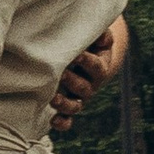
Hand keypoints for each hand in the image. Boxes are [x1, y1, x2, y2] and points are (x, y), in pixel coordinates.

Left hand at [46, 17, 126, 134]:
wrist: (86, 54)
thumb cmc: (88, 41)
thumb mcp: (95, 34)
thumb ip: (98, 31)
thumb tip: (98, 31)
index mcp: (99, 66)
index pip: (96, 66)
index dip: (87, 61)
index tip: (76, 54)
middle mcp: (91, 84)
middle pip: (84, 87)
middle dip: (72, 81)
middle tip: (60, 73)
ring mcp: (79, 97)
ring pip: (76, 105)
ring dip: (65, 104)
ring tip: (53, 99)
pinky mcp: (69, 105)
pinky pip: (67, 119)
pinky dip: (62, 122)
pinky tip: (53, 121)